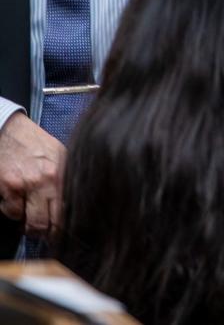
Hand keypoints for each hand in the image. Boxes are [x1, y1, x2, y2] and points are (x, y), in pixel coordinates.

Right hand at [0, 113, 64, 239]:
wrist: (9, 131)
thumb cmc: (35, 144)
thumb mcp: (59, 156)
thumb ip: (64, 180)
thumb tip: (72, 205)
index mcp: (62, 174)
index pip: (67, 211)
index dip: (61, 229)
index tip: (59, 235)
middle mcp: (46, 181)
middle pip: (46, 223)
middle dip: (43, 232)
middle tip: (41, 232)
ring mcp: (25, 185)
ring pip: (26, 221)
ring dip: (26, 221)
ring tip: (27, 210)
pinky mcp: (7, 188)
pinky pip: (10, 212)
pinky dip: (11, 211)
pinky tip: (14, 199)